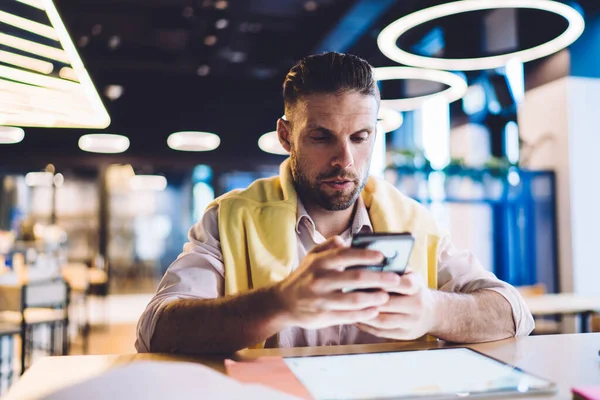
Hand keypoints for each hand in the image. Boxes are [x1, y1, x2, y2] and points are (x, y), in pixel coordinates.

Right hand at [274, 236, 401, 328]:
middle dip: (378, 278)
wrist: (283, 303)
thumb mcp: (312, 256)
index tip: (382, 256)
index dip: (366, 255)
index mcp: (320, 262)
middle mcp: (320, 280)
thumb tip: (347, 240)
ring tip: (386, 296)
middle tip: (395, 279)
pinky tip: (375, 310)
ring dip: (374, 298)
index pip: (346, 255)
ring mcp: (321, 300)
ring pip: (354, 300)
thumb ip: (329, 245)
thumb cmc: (304, 276)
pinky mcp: (323, 316)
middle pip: (355, 278)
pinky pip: (348, 316)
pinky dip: (364, 314)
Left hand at [356, 270, 438, 339]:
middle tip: (348, 294)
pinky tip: (355, 318)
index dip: (383, 282)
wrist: (431, 312)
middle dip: (367, 299)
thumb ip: (392, 267)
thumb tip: (367, 259)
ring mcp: (411, 322)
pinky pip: (382, 332)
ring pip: (383, 320)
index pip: (402, 284)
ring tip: (348, 308)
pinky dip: (366, 325)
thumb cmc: (411, 288)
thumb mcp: (408, 274)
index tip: (363, 278)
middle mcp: (417, 305)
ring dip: (364, 315)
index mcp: (417, 286)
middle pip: (389, 304)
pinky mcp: (404, 335)